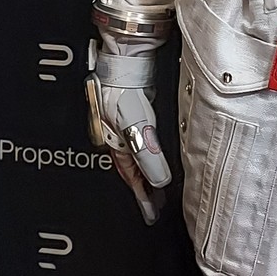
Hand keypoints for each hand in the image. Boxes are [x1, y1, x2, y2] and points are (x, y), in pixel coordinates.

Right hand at [96, 51, 172, 225]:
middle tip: (155, 207)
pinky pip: (143, 144)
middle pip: (133, 171)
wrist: (124, 61)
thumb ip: (149, 155)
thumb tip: (159, 180)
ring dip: (147, 175)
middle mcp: (120, 138)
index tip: (151, 214)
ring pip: (137, 159)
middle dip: (144, 190)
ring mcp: (126, 127)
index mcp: (117, 145)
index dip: (142, 198)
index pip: (132, 178)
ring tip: (158, 188)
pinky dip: (149, 156)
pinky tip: (157, 157)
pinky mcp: (136, 115)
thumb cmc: (124, 91)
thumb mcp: (137, 128)